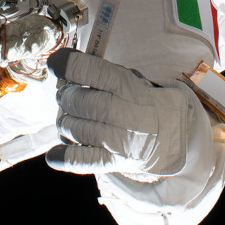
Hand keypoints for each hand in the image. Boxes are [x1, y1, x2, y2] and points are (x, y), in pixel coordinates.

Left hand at [45, 49, 195, 178]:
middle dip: (66, 96)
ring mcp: (119, 141)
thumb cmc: (146, 104)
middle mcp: (125, 114)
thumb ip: (106, 73)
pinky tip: (54, 154)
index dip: (72, 66)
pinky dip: (64, 157)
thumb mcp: (136, 81)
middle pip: (81, 101)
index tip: (56, 63)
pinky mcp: (113, 162)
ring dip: (65, 122)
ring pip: (76, 129)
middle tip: (65, 96)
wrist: (171, 140)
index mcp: (131, 89)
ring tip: (70, 119)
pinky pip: (82, 161)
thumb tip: (68, 65)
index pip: (97, 72)